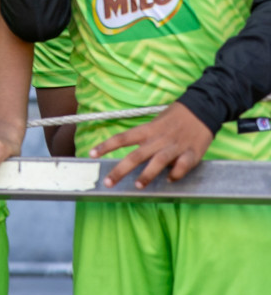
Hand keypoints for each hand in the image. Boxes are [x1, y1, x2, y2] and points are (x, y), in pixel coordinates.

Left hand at [91, 102, 214, 187]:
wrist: (203, 109)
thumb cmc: (175, 118)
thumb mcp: (155, 123)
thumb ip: (145, 139)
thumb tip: (134, 158)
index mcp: (147, 130)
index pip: (122, 138)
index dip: (105, 146)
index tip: (91, 154)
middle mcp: (158, 139)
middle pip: (135, 155)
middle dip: (120, 170)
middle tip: (108, 182)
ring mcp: (175, 146)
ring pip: (158, 162)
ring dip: (147, 174)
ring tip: (138, 186)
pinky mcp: (192, 153)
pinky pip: (182, 165)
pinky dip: (176, 173)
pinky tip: (171, 179)